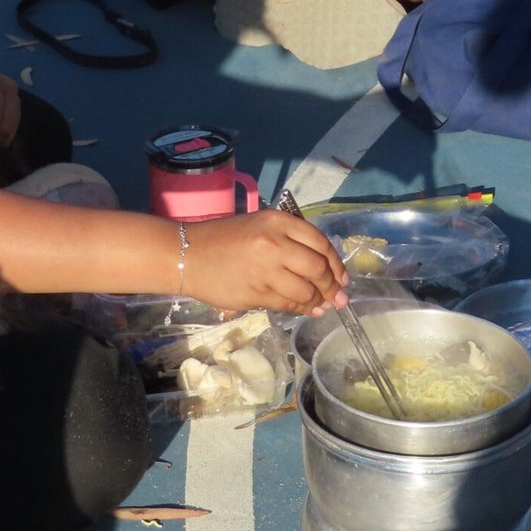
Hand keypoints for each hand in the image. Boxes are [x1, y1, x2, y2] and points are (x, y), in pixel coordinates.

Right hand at [182, 210, 346, 314]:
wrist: (188, 255)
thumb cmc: (225, 239)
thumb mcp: (260, 226)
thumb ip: (291, 243)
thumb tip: (325, 272)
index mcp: (277, 221)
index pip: (320, 243)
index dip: (336, 264)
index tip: (342, 278)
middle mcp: (274, 243)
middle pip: (318, 268)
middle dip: (332, 286)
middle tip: (337, 297)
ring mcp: (265, 270)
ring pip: (305, 291)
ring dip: (317, 301)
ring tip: (320, 305)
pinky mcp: (255, 293)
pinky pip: (287, 303)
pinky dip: (300, 308)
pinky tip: (305, 309)